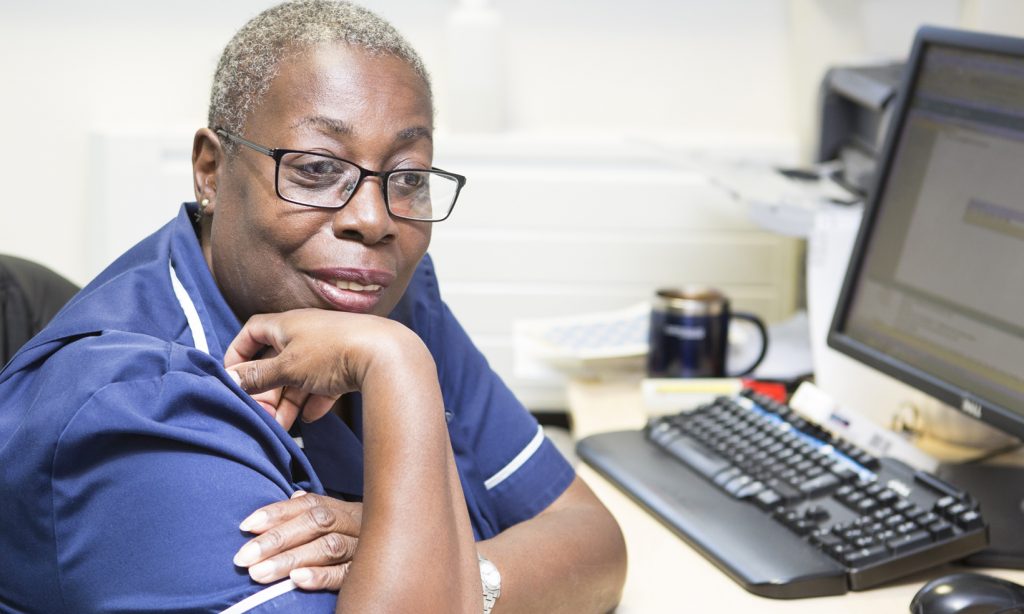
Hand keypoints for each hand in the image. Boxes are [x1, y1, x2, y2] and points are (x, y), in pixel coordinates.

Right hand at [224, 309, 426, 428]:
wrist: (387, 355)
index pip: (254, 330)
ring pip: (301, 376)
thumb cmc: (333, 352)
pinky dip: (316, 399)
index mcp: (288, 324)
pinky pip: (326, 383)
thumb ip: (258, 375)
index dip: (239, 352)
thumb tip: (230, 378)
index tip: (233, 376)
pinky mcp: (350, 363)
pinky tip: (313, 416)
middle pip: (277, 360)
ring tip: (284, 426)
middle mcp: (308, 332)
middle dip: (266, 390)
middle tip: (262, 415)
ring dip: (289, 401)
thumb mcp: (287, 367)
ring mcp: (330, 348)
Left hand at [233, 491, 362, 589]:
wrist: (412, 551)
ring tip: (259, 573)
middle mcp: (357, 524)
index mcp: (347, 509)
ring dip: (290, 559)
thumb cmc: (365, 538)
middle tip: (244, 557)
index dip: (278, 512)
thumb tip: (295, 496)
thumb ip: (319, 510)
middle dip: (277, 539)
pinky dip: (321, 576)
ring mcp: (365, 548)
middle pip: (317, 524)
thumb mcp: (345, 519)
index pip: (310, 505)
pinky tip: (298, 580)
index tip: (247, 525)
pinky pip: (346, 575)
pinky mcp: (368, 574)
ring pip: (328, 548)